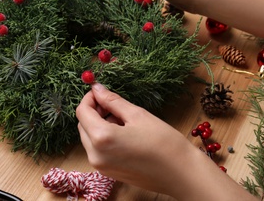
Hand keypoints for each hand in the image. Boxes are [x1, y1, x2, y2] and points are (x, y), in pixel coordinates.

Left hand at [76, 83, 257, 199]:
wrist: (181, 173)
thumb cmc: (163, 143)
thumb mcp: (137, 115)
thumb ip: (113, 101)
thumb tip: (97, 88)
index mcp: (102, 138)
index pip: (82, 112)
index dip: (89, 98)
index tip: (100, 91)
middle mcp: (95, 155)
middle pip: (83, 126)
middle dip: (94, 111)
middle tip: (113, 104)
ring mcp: (101, 167)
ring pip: (89, 138)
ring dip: (99, 124)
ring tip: (123, 119)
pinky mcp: (108, 173)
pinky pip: (97, 150)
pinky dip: (104, 138)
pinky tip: (124, 133)